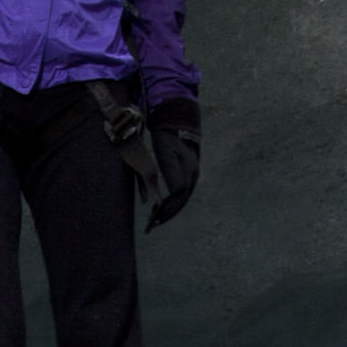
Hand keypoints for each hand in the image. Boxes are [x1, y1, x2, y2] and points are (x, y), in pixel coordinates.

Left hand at [145, 104, 201, 227]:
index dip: (167, 209)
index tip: (154, 218)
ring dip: (170, 210)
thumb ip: (171, 172)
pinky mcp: (188, 172)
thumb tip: (177, 193)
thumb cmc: (168, 136)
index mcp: (188, 172)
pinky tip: (163, 206)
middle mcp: (193, 175)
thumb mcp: (167, 152)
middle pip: (182, 201)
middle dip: (168, 214)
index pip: (178, 198)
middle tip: (153, 225)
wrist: (176, 121)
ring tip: (157, 220)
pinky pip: (181, 192)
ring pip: (182, 198)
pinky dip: (172, 202)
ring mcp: (192, 173)